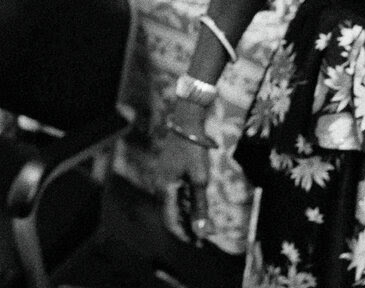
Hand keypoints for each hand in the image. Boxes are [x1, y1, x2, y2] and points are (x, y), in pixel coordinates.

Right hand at [163, 103, 214, 243]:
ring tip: (203, 223)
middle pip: (171, 215)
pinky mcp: (169, 173)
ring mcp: (164, 180)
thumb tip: (202, 231)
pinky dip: (186, 203)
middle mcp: (160, 187)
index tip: (199, 243)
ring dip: (188, 215)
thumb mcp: (200, 179)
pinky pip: (175, 194)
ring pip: (174, 205)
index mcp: (164, 190)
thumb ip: (200, 206)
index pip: (171, 222)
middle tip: (204, 236)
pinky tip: (197, 205)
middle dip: (188, 227)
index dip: (185, 235)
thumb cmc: (193, 149)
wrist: (188, 122)